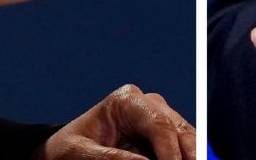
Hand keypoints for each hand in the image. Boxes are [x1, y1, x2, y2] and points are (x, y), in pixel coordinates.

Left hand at [34, 85, 194, 159]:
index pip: (159, 124)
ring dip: (190, 156)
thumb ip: (114, 159)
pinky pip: (181, 151)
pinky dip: (183, 158)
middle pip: (180, 130)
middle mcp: (148, 107)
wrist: (64, 154)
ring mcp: (157, 122)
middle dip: (191, 154)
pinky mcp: (160, 141)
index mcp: (126, 101)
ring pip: (187, 141)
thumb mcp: (83, 155)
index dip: (172, 151)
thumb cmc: (69, 149)